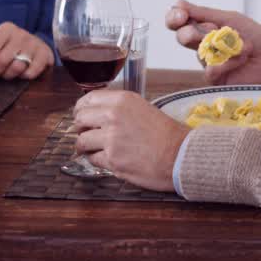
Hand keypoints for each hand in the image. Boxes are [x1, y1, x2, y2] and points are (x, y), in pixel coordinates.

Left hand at [0, 22, 51, 80]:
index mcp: (6, 29)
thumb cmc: (11, 47)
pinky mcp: (45, 54)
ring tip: (6, 75)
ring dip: (8, 76)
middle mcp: (21, 34)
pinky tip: (21, 75)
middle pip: (2, 60)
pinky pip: (31, 72)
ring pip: (16, 67)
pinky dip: (24, 77)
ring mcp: (34, 44)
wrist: (36, 45)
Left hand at [73, 89, 189, 192]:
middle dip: (80, 128)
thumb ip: (119, 108)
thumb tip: (98, 113)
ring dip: (85, 146)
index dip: (81, 110)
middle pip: (79, 120)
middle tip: (86, 134)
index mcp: (121, 100)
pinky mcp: (112, 160)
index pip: (87, 100)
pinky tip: (108, 158)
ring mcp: (110, 139)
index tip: (81, 116)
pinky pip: (92, 159)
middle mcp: (113, 116)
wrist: (180, 154)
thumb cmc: (167, 133)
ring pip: (81, 141)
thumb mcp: (142, 108)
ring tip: (93, 149)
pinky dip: (97, 159)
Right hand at [165, 0, 260, 84]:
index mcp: (201, 27)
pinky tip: (243, 57)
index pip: (178, 22)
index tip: (181, 14)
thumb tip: (178, 2)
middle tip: (211, 29)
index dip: (174, 17)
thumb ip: (204, 13)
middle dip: (193, 31)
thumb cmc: (251, 35)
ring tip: (238, 42)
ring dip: (220, 44)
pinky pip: (212, 70)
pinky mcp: (216, 80)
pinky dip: (229, 61)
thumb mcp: (229, 19)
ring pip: (199, 53)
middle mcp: (201, 44)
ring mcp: (208, 62)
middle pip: (183, 37)